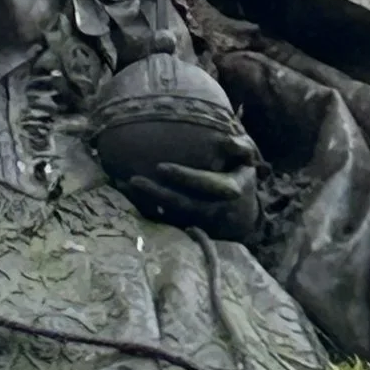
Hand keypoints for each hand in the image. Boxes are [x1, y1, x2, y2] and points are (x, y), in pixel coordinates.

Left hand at [120, 154, 260, 237]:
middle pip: (182, 203)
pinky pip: (165, 220)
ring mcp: (201, 222)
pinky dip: (145, 208)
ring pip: (171, 214)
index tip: (161, 166)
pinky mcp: (189, 229)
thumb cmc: (241, 180)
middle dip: (157, 193)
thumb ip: (241, 148)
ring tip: (121, 185)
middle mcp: (214, 210)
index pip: (205, 184)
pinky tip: (125, 195)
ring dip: (146, 202)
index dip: (184, 177)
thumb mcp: (247, 163)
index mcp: (230, 190)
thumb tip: (227, 140)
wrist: (244, 219)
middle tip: (133, 180)